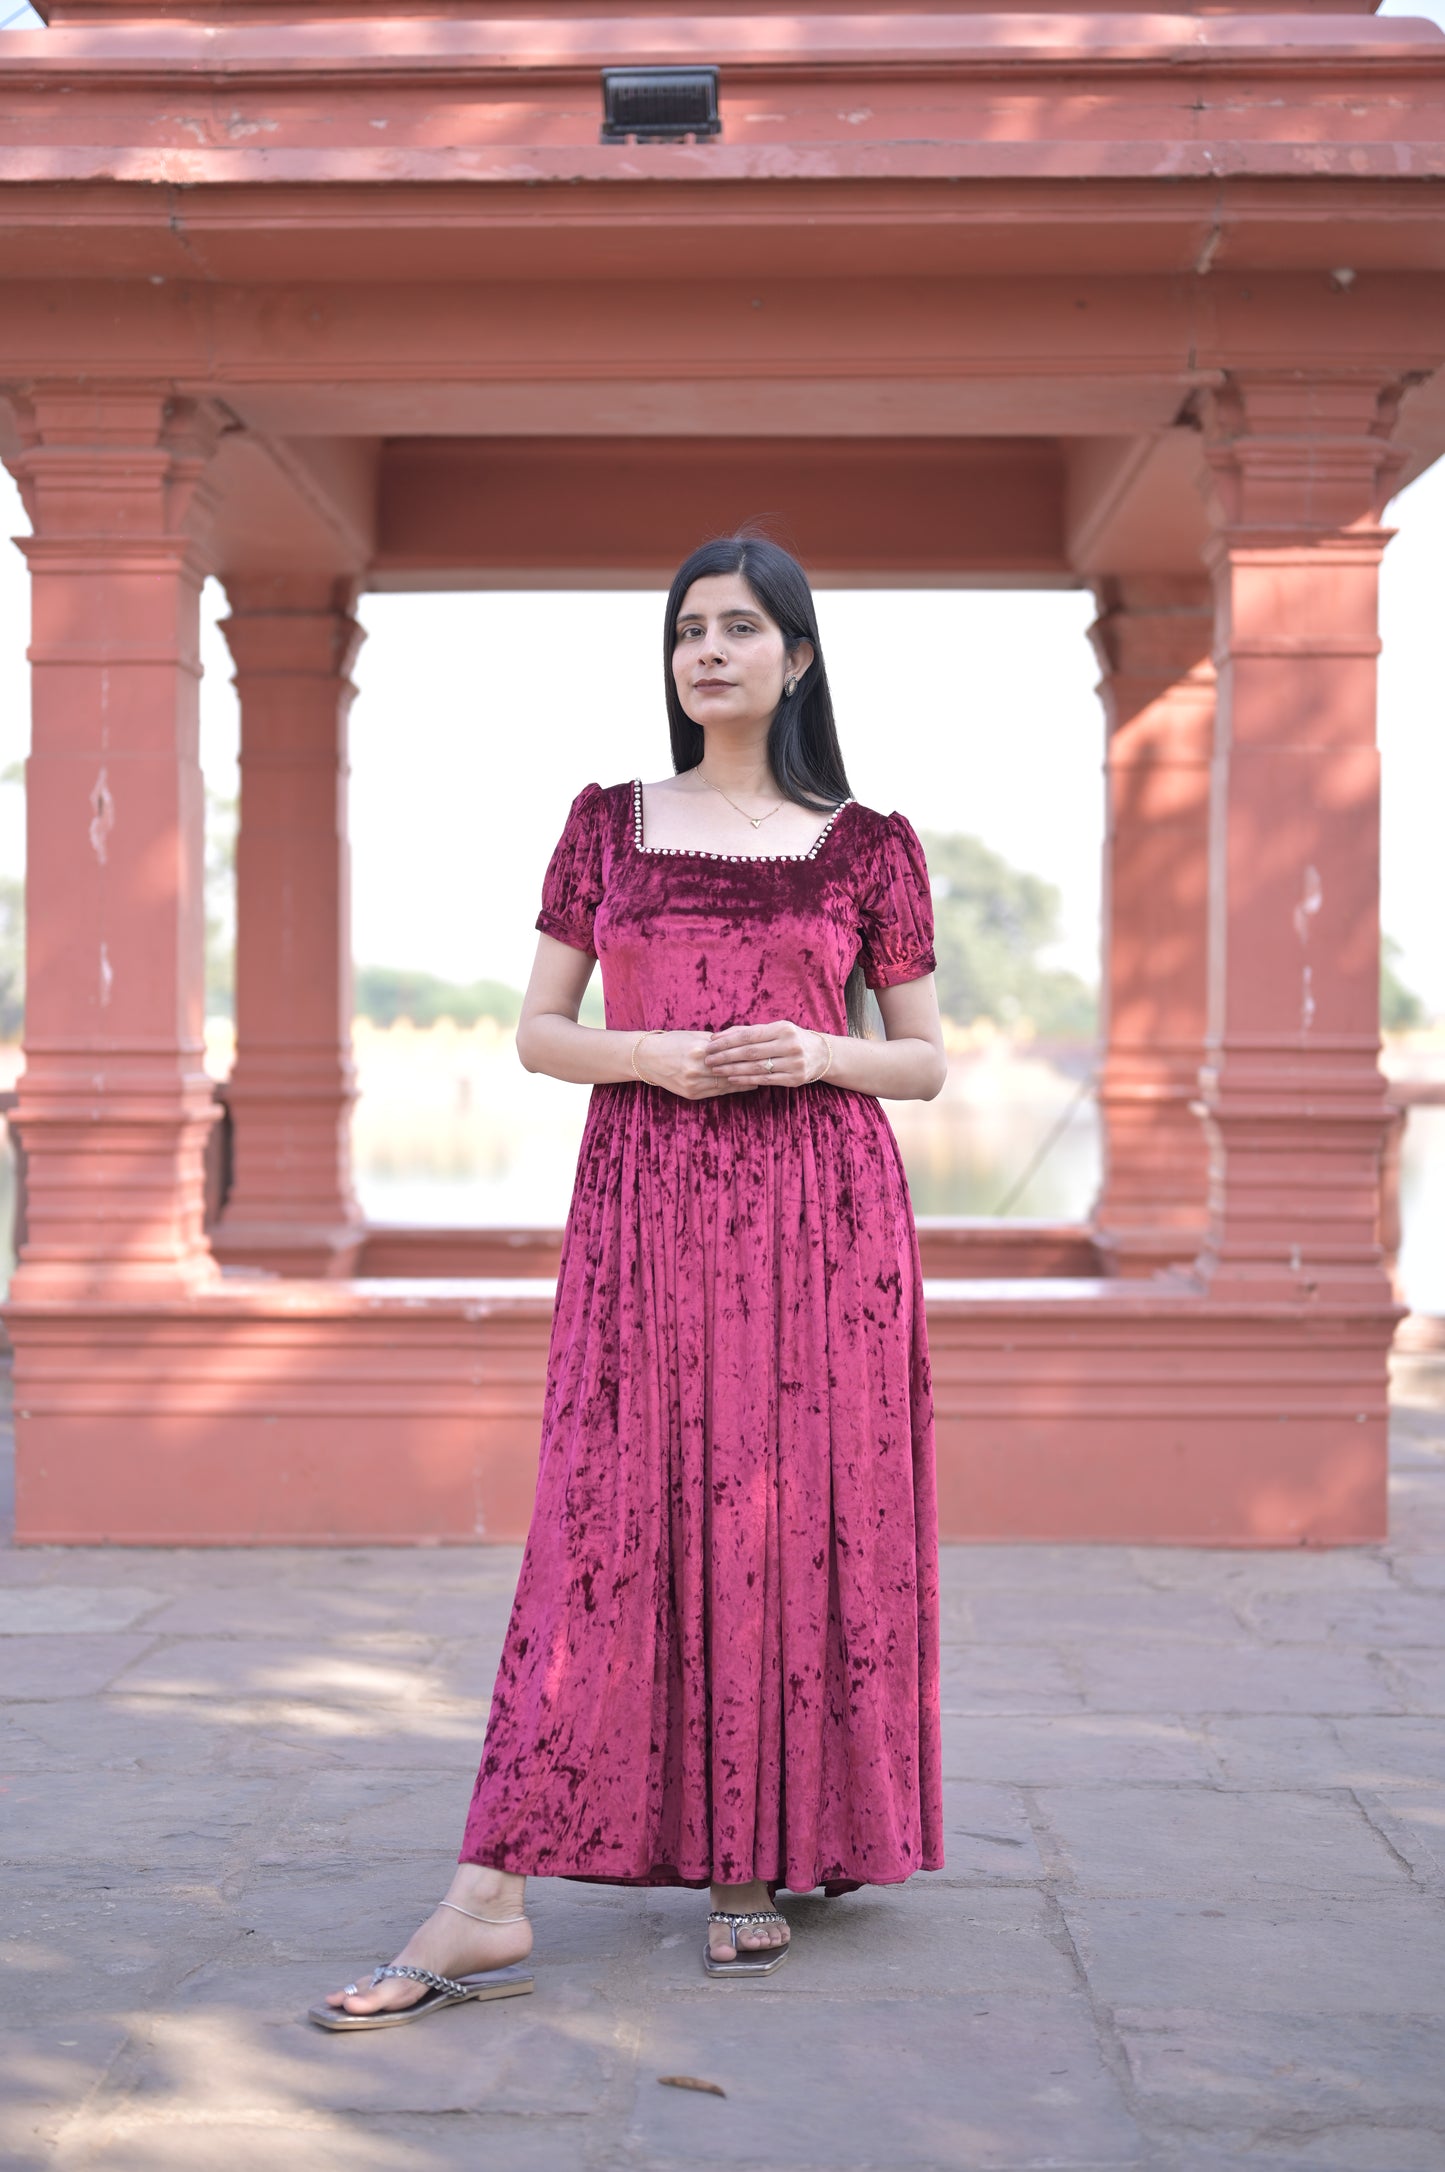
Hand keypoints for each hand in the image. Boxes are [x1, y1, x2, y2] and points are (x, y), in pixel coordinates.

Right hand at [632, 1030, 753, 1099]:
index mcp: (699, 1050)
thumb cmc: (672, 1042)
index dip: (748, 1056)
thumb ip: (717, 1041)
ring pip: (726, 1084)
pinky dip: (731, 1089)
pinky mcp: (691, 1094)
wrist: (647, 1058)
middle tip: (768, 1068)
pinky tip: (743, 1086)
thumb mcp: (694, 1036)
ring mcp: (694, 1083)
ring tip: (760, 1078)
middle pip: (730, 1071)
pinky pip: (716, 1092)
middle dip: (749, 1070)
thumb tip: (740, 1041)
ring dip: (744, 1082)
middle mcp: (697, 1068)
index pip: (730, 1055)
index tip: (763, 1055)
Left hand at [701, 1020, 830, 1089]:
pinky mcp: (794, 1079)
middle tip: (708, 1059)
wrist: (820, 1054)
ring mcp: (794, 1063)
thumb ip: (747, 1031)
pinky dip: (746, 1080)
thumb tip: (718, 1036)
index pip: (749, 1035)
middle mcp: (790, 1045)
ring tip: (716, 1070)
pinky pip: (765, 1080)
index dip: (727, 1041)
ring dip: (732, 1070)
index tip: (710, 1045)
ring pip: (756, 1068)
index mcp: (783, 1029)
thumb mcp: (774, 1029)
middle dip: (726, 1056)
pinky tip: (731, 1079)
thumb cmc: (790, 1038)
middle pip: (751, 1052)